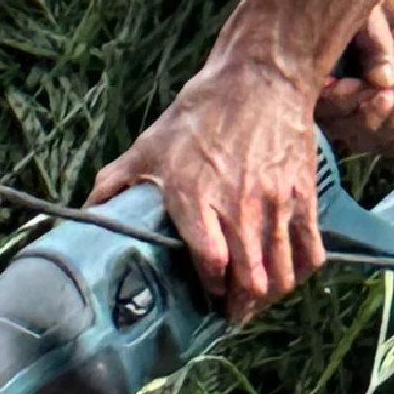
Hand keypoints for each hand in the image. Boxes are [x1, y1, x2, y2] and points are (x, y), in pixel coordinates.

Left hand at [90, 38, 327, 324]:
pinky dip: (299, 273)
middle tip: (229, 312)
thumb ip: (115, 184)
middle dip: (239, 306)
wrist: (260, 80)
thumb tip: (83, 213)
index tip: (204, 296)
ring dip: (267, 296)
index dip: (210, 288)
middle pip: (251, 281)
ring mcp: (275, 205)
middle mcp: (238, 207)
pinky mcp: (304, 199)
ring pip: (281, 275)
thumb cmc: (201, 113)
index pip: (211, 263)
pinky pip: (310, 253)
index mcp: (195, 197)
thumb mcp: (149, 146)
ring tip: (253, 300)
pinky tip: (283, 275)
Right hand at [317, 0, 393, 163]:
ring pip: (360, 135)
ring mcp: (352, 104)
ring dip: (385, 125)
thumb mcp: (369, 6)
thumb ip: (371, 38)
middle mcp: (325, 88)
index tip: (365, 86)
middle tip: (388, 95)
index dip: (340, 100)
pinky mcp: (377, 111)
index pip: (315, 99)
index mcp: (309, 62)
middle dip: (365, 115)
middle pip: (336, 124)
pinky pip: (380, 139)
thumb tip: (382, 81)